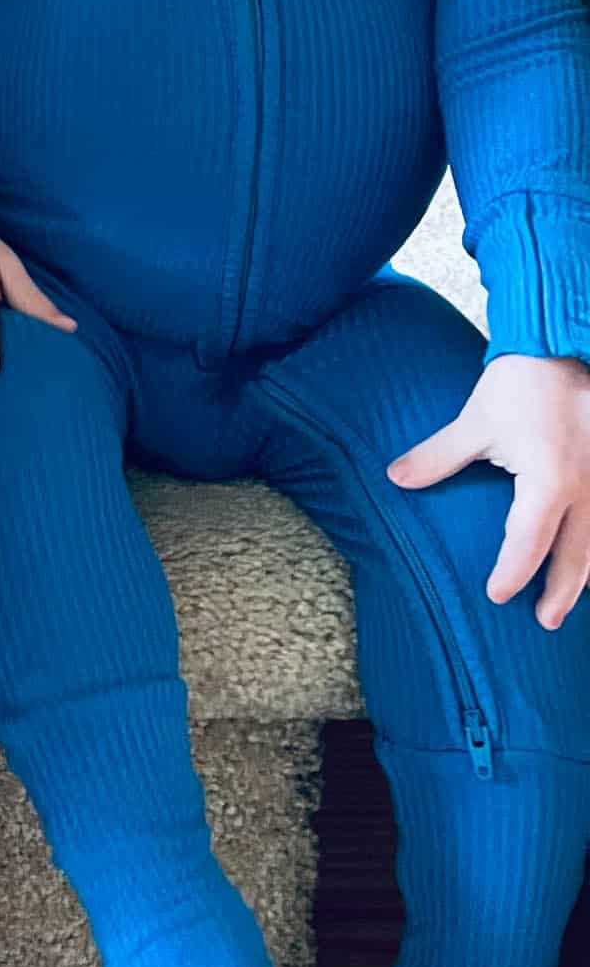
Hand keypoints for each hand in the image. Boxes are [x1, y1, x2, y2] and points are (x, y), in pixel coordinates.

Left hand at [390, 352, 589, 627]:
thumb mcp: (475, 421)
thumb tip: (395, 479)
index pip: (529, 543)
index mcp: (548, 482)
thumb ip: (438, 457)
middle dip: (561, 592)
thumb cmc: (522, 383)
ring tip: (571, 601)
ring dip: (587, 574)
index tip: (497, 594)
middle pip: (578, 557)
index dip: (513, 572)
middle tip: (544, 621)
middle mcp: (585, 489)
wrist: (566, 345)